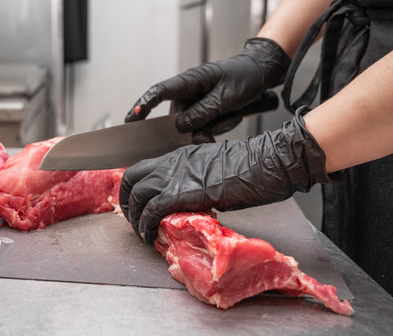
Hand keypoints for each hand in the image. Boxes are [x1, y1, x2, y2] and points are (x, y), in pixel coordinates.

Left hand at [119, 108, 335, 242]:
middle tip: (134, 220)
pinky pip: (152, 210)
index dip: (135, 187)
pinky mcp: (181, 192)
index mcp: (181, 155)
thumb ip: (198, 180)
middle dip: (126, 202)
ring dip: (135, 217)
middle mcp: (172, 162)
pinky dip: (146, 225)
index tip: (138, 204)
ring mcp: (175, 175)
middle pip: (132, 179)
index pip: (144, 168)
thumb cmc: (253, 167)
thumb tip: (192, 199)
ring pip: (137, 195)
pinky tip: (150, 236)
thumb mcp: (217, 169)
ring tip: (141, 233)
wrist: (266, 163)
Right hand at [125, 38, 289, 138]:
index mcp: (189, 81)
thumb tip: (180, 127)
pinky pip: (205, 129)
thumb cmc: (244, 76)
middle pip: (177, 119)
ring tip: (232, 113)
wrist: (261, 74)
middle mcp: (188, 94)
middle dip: (194, 129)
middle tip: (213, 129)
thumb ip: (203, 112)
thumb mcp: (226, 96)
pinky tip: (232, 116)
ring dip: (212, 127)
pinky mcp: (204, 113)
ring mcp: (195, 105)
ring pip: (193, 128)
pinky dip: (219, 127)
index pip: (159, 92)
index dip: (143, 105)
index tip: (131, 119)